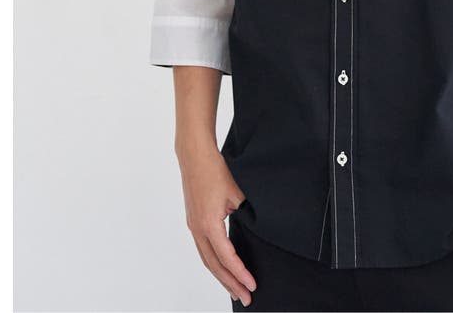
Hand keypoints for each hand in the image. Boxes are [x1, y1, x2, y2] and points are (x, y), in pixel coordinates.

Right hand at [177, 142, 256, 305]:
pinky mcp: (194, 221)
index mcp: (208, 224)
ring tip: (234, 289)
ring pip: (207, 259)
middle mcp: (198, 229)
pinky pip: (204, 249)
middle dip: (230, 283)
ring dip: (221, 276)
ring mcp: (194, 226)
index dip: (240, 273)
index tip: (252, 285)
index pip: (226, 257)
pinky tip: (223, 267)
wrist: (195, 156)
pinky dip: (214, 262)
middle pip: (214, 265)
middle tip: (245, 298)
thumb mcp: (237, 192)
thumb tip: (258, 227)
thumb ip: (247, 212)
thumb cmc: (215, 170)